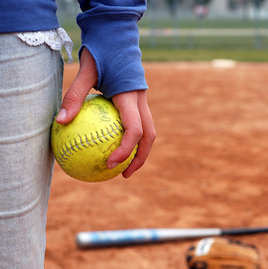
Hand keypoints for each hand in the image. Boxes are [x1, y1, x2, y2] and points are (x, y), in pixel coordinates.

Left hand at [56, 48, 155, 177]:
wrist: (118, 38)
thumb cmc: (102, 53)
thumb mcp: (85, 71)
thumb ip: (74, 96)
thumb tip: (60, 122)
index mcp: (130, 97)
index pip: (134, 130)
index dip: (125, 151)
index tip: (110, 164)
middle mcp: (141, 101)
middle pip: (150, 136)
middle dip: (140, 158)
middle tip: (124, 174)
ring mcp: (143, 102)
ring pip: (149, 132)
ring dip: (141, 151)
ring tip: (125, 166)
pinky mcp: (138, 102)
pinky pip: (140, 124)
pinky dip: (134, 140)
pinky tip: (118, 145)